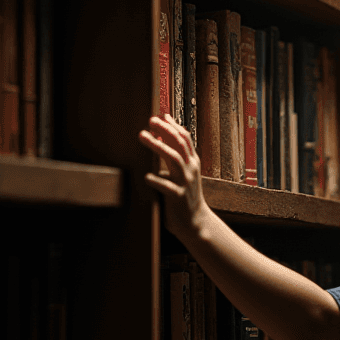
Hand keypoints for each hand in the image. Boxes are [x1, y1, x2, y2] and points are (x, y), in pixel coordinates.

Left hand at [138, 114, 209, 242]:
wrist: (196, 222)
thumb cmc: (186, 196)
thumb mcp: (185, 174)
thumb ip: (177, 157)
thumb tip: (164, 137)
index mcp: (192, 163)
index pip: (185, 138)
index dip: (172, 125)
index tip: (159, 116)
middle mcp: (191, 170)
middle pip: (179, 144)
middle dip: (165, 130)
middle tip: (150, 121)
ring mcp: (185, 183)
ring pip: (173, 159)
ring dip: (157, 145)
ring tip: (143, 136)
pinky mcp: (178, 197)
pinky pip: (167, 186)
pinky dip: (156, 180)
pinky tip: (147, 177)